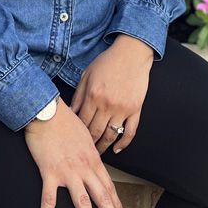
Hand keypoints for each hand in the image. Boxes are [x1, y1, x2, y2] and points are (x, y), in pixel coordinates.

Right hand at [24, 99, 127, 207]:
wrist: (46, 110)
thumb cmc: (64, 120)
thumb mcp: (84, 135)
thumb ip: (88, 152)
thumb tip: (92, 161)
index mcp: (93, 160)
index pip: (108, 187)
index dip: (116, 205)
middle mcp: (84, 168)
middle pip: (102, 199)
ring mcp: (68, 172)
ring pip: (83, 203)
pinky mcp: (49, 172)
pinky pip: (49, 199)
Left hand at [71, 34, 152, 154]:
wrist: (131, 53)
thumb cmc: (108, 62)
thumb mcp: (87, 75)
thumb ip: (78, 96)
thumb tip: (71, 113)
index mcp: (93, 96)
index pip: (82, 122)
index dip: (77, 134)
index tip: (73, 141)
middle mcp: (108, 104)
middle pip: (95, 132)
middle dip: (88, 144)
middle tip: (83, 152)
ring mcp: (123, 109)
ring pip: (111, 135)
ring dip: (103, 147)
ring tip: (97, 154)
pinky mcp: (136, 109)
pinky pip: (130, 132)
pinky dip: (123, 143)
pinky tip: (116, 149)